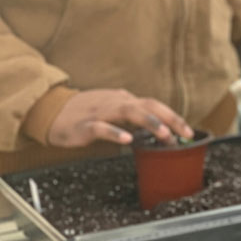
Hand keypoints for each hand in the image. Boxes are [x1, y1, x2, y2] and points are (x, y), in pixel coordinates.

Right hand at [48, 90, 190, 147]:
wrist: (50, 111)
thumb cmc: (86, 113)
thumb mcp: (114, 112)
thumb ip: (134, 118)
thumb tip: (160, 131)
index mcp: (125, 101)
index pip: (155, 105)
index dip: (174, 117)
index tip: (189, 132)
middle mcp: (116, 103)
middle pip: (149, 105)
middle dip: (170, 118)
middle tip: (185, 133)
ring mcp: (101, 112)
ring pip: (129, 112)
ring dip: (150, 122)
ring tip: (165, 134)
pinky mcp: (84, 125)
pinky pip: (102, 128)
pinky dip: (115, 132)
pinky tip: (127, 139)